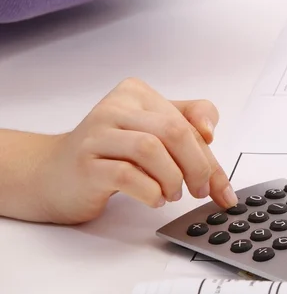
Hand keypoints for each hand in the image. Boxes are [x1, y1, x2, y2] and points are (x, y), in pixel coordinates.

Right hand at [37, 78, 237, 223]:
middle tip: (199, 190)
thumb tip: (226, 186)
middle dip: (197, 166)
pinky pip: (126, 174)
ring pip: (151, 148)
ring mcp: (97, 133)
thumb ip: (192, 151)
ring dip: (172, 178)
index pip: (189, 118)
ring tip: (171, 194)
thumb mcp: (155, 141)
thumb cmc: (110, 157)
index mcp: (137, 95)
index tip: (213, 178)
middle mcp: (116, 107)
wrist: (53, 174)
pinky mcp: (86, 162)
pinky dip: (149, 190)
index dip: (208, 151)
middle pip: (173, 130)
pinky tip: (153, 198)